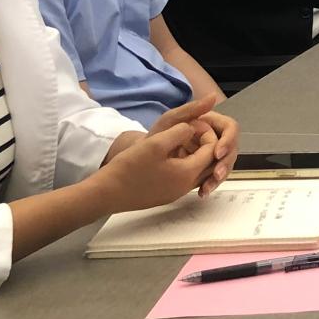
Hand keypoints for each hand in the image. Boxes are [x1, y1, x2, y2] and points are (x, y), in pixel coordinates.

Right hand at [96, 120, 218, 213]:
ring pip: (197, 172)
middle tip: (193, 130)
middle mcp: (185, 187)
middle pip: (209, 163)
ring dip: (196, 155)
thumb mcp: (156, 142)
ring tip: (183, 139)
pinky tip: (172, 154)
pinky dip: (186, 165)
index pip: (212, 151)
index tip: (193, 122)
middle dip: (206, 144)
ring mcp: (175, 193)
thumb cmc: (130, 167)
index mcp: (187, 174)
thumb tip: (193, 128)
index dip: (206, 133)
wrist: (106, 193)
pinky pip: (184, 178)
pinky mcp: (165, 195)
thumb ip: (181, 132)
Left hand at [145, 97, 239, 196]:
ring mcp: (210, 154)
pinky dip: (210, 184)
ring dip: (219, 177)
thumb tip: (214, 96)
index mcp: (211, 124)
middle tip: (216, 175)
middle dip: (225, 163)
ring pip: (225, 164)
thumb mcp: (170, 120)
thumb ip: (191, 109)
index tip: (217, 153)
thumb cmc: (155, 136)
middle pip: (231, 149)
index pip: (230, 129)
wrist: (140, 158)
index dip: (228, 141)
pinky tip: (202, 192)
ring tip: (207, 187)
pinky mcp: (204, 169)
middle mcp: (214, 138)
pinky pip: (213, 176)